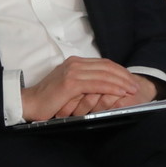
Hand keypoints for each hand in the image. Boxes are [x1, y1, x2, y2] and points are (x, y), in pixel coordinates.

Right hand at [22, 56, 145, 121]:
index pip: (103, 63)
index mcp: (74, 63)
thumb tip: (102, 86)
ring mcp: (73, 72)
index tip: (130, 80)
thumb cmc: (48, 99)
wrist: (30, 103)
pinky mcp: (71, 83)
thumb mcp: (68, 86)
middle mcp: (74, 64)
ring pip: (104, 74)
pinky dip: (112, 88)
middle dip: (124, 76)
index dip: (119, 71)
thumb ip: (83, 82)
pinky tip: (121, 93)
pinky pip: (98, 84)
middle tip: (136, 86)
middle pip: (107, 66)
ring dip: (121, 82)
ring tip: (132, 90)